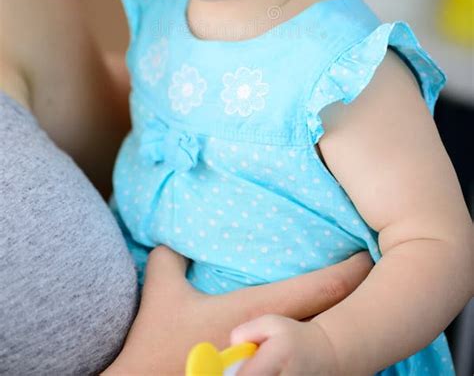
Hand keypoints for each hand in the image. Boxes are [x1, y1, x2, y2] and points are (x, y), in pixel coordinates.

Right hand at [103, 247, 371, 374]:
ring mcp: (276, 367)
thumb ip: (170, 256)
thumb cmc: (159, 344)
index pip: (324, 287)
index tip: (366, 250)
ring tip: (360, 299)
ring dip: (344, 319)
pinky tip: (330, 336)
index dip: (351, 268)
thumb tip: (173, 234)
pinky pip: (312, 362)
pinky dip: (326, 345)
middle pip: (338, 314)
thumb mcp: (162, 291)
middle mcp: (277, 340)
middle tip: (371, 267)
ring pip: (331, 343)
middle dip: (358, 290)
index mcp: (260, 310)